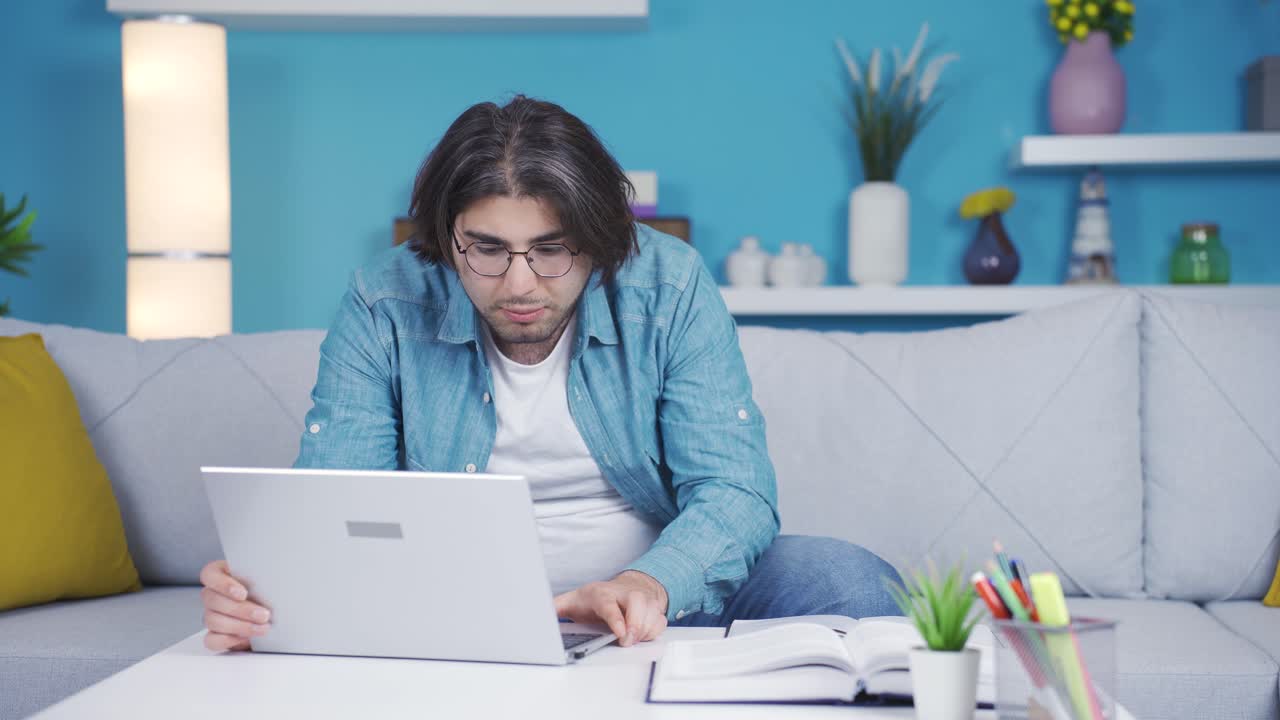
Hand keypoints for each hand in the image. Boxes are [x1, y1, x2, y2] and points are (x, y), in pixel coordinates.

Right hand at [198, 559, 270, 651]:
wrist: (276, 614)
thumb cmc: (272, 591)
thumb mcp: (269, 579)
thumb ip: (264, 576)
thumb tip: (275, 575)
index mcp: (222, 574)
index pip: (209, 575)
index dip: (223, 584)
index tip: (243, 594)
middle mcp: (213, 594)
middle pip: (213, 600)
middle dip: (241, 610)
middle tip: (264, 615)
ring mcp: (211, 614)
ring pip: (213, 620)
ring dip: (240, 626)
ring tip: (263, 628)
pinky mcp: (214, 635)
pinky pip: (212, 640)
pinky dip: (229, 640)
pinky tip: (247, 639)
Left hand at [553, 570, 668, 646]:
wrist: (623, 586)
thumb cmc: (596, 597)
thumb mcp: (572, 601)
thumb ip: (555, 608)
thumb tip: (533, 614)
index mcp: (601, 594)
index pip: (609, 604)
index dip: (616, 618)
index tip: (619, 633)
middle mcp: (623, 594)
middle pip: (637, 602)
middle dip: (636, 624)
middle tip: (628, 640)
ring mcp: (641, 599)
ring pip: (652, 611)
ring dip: (645, 629)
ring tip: (633, 640)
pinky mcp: (654, 608)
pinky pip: (660, 620)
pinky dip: (654, 631)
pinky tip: (642, 636)